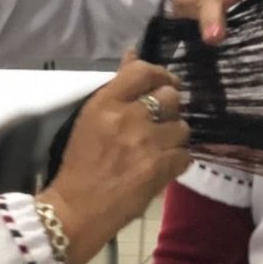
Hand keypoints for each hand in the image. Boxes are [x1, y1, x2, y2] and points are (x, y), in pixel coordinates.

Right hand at [36, 53, 189, 263]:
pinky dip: (178, 161)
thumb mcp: (92, 117)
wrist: (76, 209)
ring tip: (160, 148)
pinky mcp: (160, 168)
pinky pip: (186, 155)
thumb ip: (118, 86)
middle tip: (160, 122)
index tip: (164, 85)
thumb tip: (133, 53)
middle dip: (170, 109)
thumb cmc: (79, 163)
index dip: (161, 75)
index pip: (144, 71)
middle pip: (171, 97)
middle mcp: (128, 117)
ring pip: (183, 127)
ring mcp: (147, 143)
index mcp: (107, 102)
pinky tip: (163, 166)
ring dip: (175, 137)